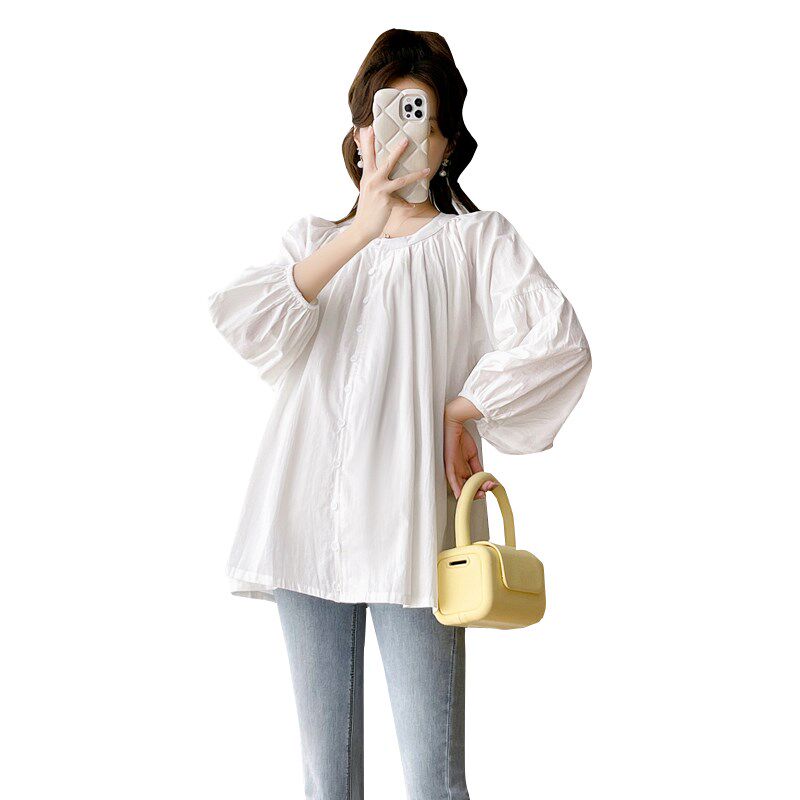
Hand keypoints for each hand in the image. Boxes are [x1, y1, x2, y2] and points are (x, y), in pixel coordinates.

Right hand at [350, 125, 430, 241]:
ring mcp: (380, 191)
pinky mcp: (386, 201)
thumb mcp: (367, 190)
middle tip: (406, 140)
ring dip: (416, 175)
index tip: (368, 127)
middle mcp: (372, 180)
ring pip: (401, 180)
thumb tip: (382, 170)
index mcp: (367, 176)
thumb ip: (373, 178)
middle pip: (387, 162)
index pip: (367, 155)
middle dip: (397, 150)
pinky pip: (401, 201)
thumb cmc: (367, 208)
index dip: (367, 141)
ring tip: (427, 170)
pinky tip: (413, 206)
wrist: (362, 227)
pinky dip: (407, 204)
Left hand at [443, 399, 498, 499]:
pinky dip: (456, 487)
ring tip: (480, 494)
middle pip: (466, 487)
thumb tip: (486, 477)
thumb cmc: (461, 437)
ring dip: (471, 492)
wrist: (455, 423)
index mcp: (463, 469)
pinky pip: (451, 478)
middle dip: (478, 492)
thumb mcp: (473, 455)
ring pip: (460, 486)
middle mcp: (457, 470)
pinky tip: (461, 495)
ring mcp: (452, 467)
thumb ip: (477, 467)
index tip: (490, 487)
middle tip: (488, 490)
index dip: (481, 487)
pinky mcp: (449, 463)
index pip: (471, 483)